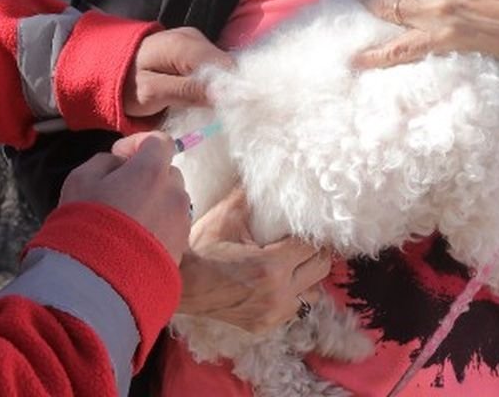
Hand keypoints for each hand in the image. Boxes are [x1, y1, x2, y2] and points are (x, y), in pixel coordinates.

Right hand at [59, 132, 190, 263]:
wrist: (100, 281)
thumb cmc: (86, 223)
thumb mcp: (80, 179)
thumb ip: (104, 161)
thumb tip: (120, 164)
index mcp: (151, 171)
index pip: (160, 141)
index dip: (138, 143)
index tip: (119, 156)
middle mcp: (174, 193)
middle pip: (167, 172)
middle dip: (147, 174)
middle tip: (120, 190)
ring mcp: (181, 222)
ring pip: (171, 200)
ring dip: (154, 201)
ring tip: (128, 220)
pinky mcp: (182, 248)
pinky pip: (172, 225)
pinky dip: (158, 225)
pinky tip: (135, 239)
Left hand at [123, 27, 233, 117]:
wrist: (105, 67)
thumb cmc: (124, 84)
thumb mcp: (152, 92)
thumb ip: (187, 91)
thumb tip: (226, 94)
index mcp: (185, 46)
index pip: (226, 68)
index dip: (235, 92)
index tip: (233, 117)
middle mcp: (195, 38)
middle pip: (227, 67)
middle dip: (228, 92)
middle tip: (221, 118)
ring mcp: (195, 42)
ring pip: (221, 69)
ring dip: (220, 90)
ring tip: (211, 111)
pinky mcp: (193, 50)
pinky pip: (212, 69)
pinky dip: (211, 85)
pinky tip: (203, 100)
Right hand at [178, 189, 331, 333]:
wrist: (178, 283)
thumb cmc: (201, 248)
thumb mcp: (225, 216)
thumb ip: (249, 195)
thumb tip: (264, 172)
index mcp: (272, 265)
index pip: (312, 246)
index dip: (311, 232)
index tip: (307, 223)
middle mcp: (278, 293)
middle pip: (320, 269)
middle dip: (316, 251)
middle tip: (305, 239)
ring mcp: (272, 313)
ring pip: (312, 293)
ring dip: (307, 276)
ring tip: (294, 262)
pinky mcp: (264, 325)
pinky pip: (293, 309)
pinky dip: (291, 294)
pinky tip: (278, 281)